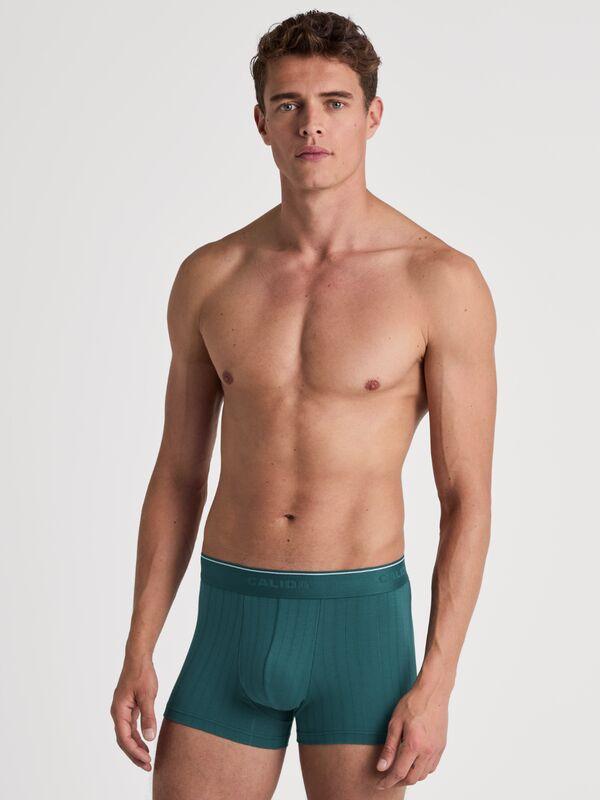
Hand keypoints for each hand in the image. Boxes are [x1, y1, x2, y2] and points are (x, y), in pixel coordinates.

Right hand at [110, 655, 158, 770]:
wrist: (138, 658)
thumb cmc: (142, 674)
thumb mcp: (148, 695)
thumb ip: (148, 716)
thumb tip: (150, 738)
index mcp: (119, 711)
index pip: (124, 738)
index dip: (134, 751)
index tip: (146, 760)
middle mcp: (118, 713)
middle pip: (124, 740)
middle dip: (134, 754)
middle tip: (147, 766)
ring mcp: (122, 711)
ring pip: (127, 735)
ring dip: (136, 747)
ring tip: (147, 759)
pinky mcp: (128, 707)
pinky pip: (130, 727)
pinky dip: (137, 737)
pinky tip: (146, 743)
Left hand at [375, 685, 448, 789]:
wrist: (432, 692)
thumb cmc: (412, 704)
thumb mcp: (395, 723)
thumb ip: (389, 748)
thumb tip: (381, 767)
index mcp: (414, 745)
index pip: (399, 773)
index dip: (387, 782)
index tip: (379, 784)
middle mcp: (427, 751)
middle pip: (412, 778)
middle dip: (398, 782)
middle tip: (387, 779)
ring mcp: (436, 750)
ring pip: (423, 775)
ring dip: (410, 777)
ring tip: (399, 771)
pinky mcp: (442, 747)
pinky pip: (432, 767)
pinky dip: (422, 770)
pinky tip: (414, 763)